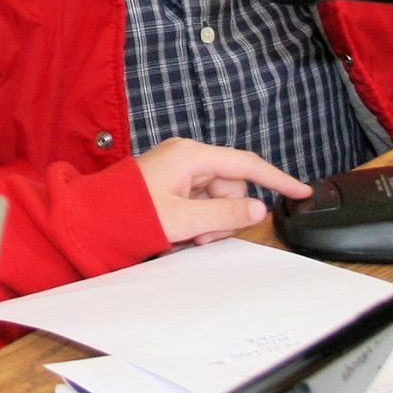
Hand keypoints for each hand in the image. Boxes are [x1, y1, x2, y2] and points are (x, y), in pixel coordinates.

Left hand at [133, 138, 312, 247]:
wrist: (90, 220)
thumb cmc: (128, 215)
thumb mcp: (182, 220)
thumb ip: (224, 214)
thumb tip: (258, 209)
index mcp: (191, 156)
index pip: (246, 165)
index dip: (277, 179)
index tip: (302, 191)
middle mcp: (187, 158)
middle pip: (233, 186)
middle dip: (225, 215)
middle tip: (201, 236)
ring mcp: (179, 170)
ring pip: (219, 198)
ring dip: (210, 221)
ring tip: (185, 235)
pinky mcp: (173, 183)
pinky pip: (202, 202)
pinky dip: (198, 220)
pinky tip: (180, 232)